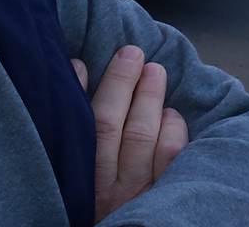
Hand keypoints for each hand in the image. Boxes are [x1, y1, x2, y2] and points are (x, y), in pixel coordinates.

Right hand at [73, 47, 188, 220]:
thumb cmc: (95, 195)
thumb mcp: (78, 168)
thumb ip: (76, 124)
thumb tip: (78, 68)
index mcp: (81, 177)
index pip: (83, 126)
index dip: (82, 91)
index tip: (84, 62)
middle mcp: (107, 188)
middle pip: (113, 126)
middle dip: (122, 83)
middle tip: (132, 53)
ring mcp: (138, 192)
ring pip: (143, 137)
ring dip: (150, 99)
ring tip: (154, 71)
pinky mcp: (166, 196)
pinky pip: (172, 157)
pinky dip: (172, 130)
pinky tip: (170, 115)